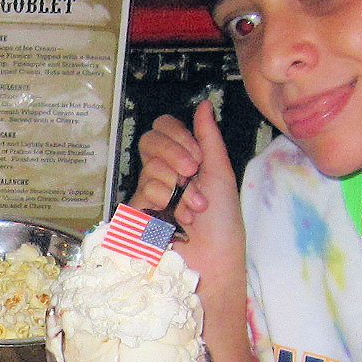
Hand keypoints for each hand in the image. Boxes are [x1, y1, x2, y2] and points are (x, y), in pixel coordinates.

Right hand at [131, 100, 243, 293]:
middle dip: (175, 156)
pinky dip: (165, 202)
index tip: (197, 156)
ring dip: (178, 189)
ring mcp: (148, 193)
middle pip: (149, 141)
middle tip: (193, 174)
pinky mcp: (138, 213)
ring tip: (193, 210)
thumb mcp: (220, 172)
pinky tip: (177, 219)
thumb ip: (208, 137)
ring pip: (150, 168)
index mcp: (183, 159)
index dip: (177, 136)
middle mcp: (163, 172)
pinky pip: (143, 191)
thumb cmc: (222, 221)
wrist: (215, 258)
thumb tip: (203, 103)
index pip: (163, 128)